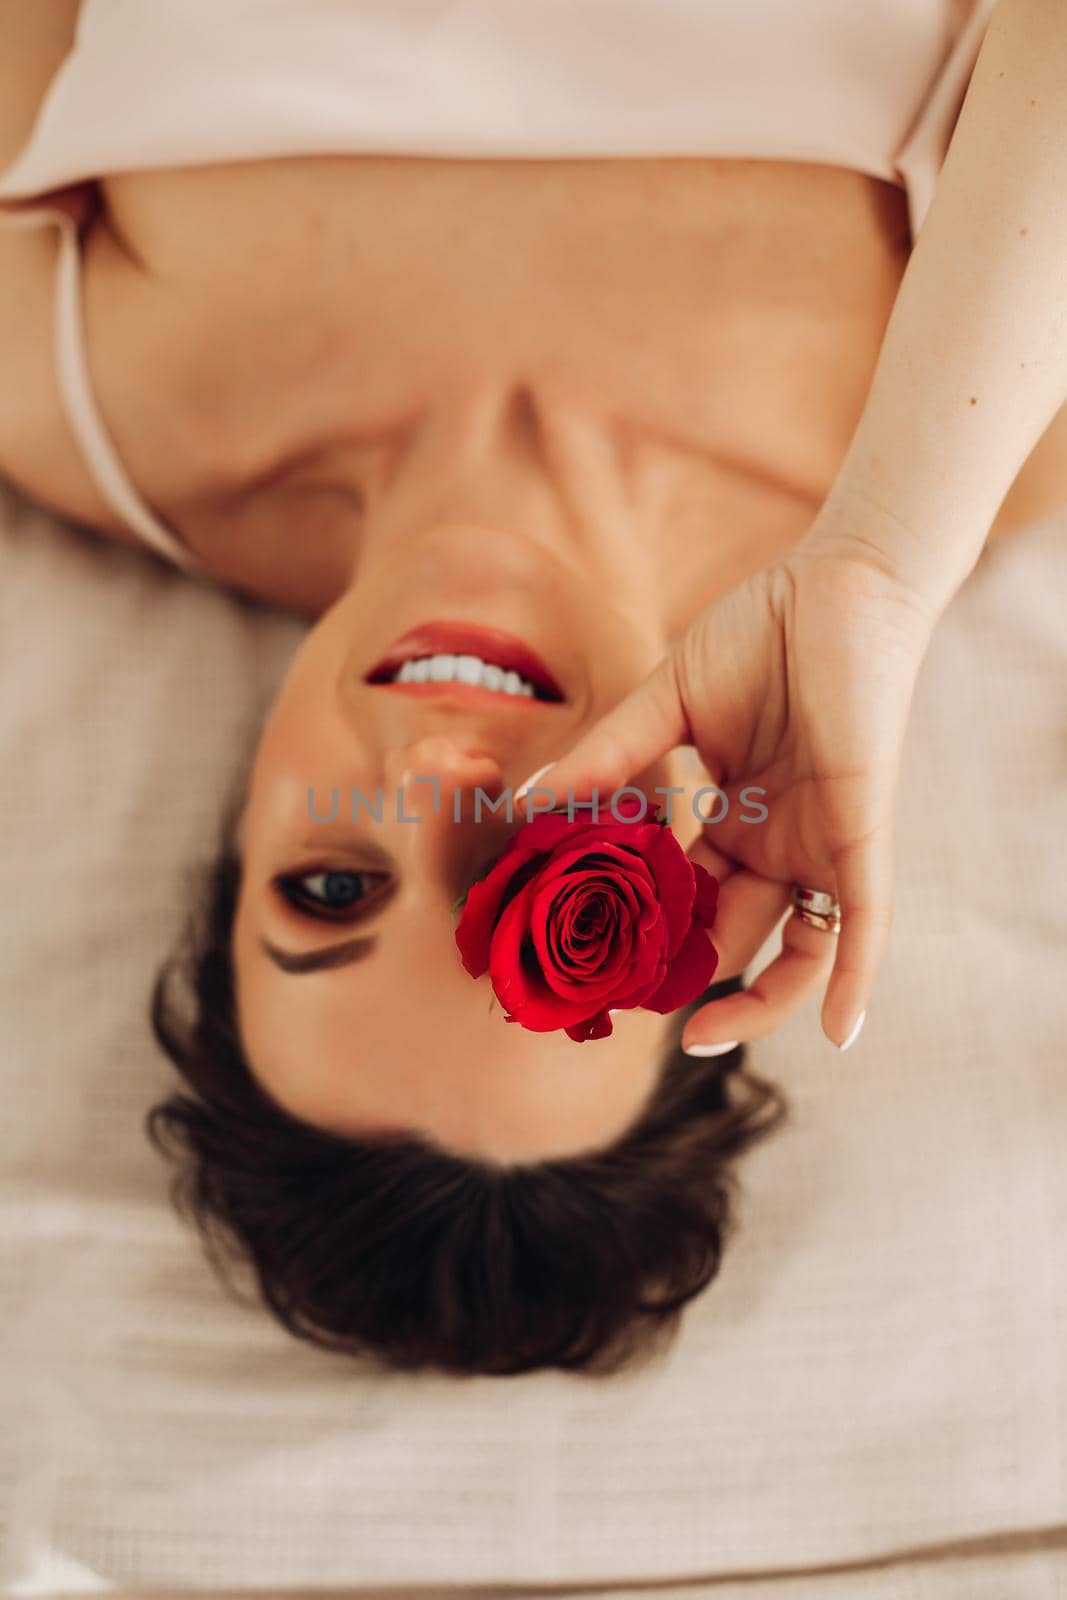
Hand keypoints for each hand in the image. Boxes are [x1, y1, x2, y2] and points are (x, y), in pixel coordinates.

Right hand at [518, 542, 942, 1049]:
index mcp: (730, 819)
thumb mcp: (664, 703)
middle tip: (625, 1004)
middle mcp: (774, 844)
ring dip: (755, 1002)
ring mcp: (818, 844)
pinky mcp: (859, 833)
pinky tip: (841, 1035)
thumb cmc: (761, 632)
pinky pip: (865, 924)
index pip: (681, 898)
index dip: (640, 936)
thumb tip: (524, 803)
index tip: (590, 967)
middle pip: (730, 937)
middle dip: (681, 978)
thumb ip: (605, 759)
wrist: (836, 583)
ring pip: (798, 951)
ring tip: (699, 1035)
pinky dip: (856, 980)